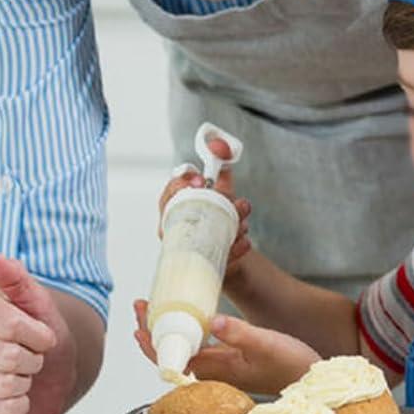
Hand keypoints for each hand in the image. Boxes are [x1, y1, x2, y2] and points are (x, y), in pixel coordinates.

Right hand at [0, 251, 68, 413]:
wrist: (50, 376)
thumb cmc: (42, 339)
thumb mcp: (39, 304)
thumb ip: (17, 278)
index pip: (8, 322)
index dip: (36, 334)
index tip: (44, 336)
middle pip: (7, 356)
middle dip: (33, 360)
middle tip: (32, 358)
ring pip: (2, 384)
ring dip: (26, 382)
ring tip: (23, 376)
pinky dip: (16, 407)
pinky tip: (15, 397)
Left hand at [134, 301, 319, 393]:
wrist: (310, 381)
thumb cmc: (291, 363)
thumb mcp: (266, 343)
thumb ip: (238, 333)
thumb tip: (211, 321)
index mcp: (215, 368)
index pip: (170, 355)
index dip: (150, 336)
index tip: (141, 313)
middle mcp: (212, 372)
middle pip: (170, 353)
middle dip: (151, 329)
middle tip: (142, 304)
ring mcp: (219, 369)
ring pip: (182, 350)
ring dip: (167, 331)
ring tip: (157, 307)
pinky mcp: (228, 364)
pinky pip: (196, 349)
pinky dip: (185, 333)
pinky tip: (187, 319)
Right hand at [158, 138, 251, 278]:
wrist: (228, 253)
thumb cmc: (216, 220)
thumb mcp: (220, 194)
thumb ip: (220, 173)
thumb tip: (221, 149)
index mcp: (175, 210)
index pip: (168, 196)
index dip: (181, 185)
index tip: (201, 179)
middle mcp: (177, 231)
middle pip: (187, 216)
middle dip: (217, 206)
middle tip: (237, 202)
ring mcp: (190, 249)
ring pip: (206, 237)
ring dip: (232, 227)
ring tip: (244, 222)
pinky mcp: (208, 264)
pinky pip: (222, 257)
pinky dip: (237, 247)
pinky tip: (244, 241)